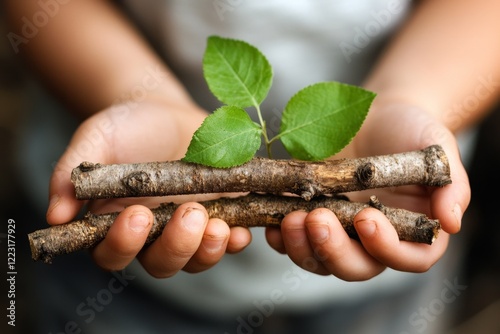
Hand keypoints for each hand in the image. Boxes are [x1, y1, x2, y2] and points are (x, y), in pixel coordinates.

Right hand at [47, 98, 251, 275]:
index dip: (124, 243)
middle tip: (188, 212)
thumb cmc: (126, 126)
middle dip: (175, 246)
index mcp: (115, 223)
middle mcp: (152, 235)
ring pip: (195, 259)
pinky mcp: (219, 214)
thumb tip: (55, 215)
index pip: (112, 253)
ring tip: (218, 225)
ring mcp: (188, 228)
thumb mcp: (96, 138)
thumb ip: (72, 171)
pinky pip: (228, 239)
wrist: (166, 111)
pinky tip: (242, 231)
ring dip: (207, 248)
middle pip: (160, 263)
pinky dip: (236, 241)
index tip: (137, 214)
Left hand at [266, 103, 469, 280]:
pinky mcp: (312, 219)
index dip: (387, 247)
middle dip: (334, 249)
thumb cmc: (411, 129)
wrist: (375, 114)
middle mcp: (375, 240)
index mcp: (413, 230)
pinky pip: (294, 242)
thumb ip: (451, 183)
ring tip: (290, 218)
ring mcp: (341, 232)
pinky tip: (272, 221)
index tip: (367, 217)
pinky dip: (281, 237)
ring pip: (320, 260)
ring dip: (302, 247)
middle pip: (357, 267)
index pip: (408, 258)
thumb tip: (452, 222)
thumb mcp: (437, 148)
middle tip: (317, 219)